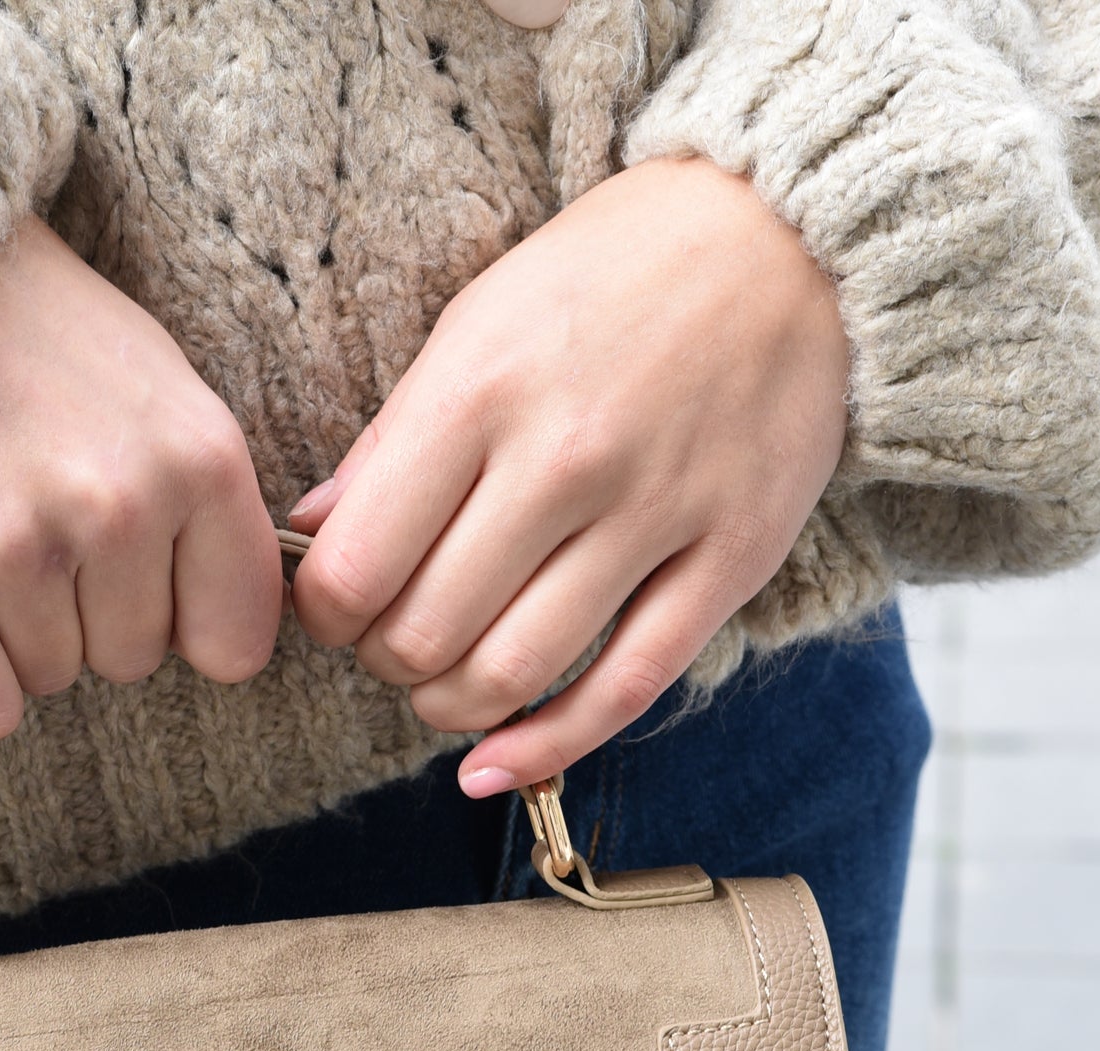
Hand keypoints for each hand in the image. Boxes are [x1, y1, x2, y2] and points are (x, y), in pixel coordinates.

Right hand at [0, 217, 282, 741]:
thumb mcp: (164, 394)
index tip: (142, 575)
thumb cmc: (38, 342)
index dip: (185, 622)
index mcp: (199, 460)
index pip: (233, 646)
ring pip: (48, 680)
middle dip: (89, 616)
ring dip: (16, 632)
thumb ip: (212, 513)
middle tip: (36, 518)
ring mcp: (12, 541)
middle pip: (131, 663)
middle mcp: (116, 504)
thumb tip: (237, 640)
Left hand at [287, 158, 849, 795]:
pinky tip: (494, 766)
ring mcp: (654, 515)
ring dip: (453, 707)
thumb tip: (311, 526)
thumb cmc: (614, 275)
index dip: (326, 614)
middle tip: (394, 642)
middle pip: (427, 636)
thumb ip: (396, 436)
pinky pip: (623, 693)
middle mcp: (565, 458)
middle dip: (386, 662)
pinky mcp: (727, 561)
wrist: (788, 235)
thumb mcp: (481, 319)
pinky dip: (543, 749)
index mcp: (482, 389)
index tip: (337, 607)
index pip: (358, 566)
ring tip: (445, 685)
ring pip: (513, 676)